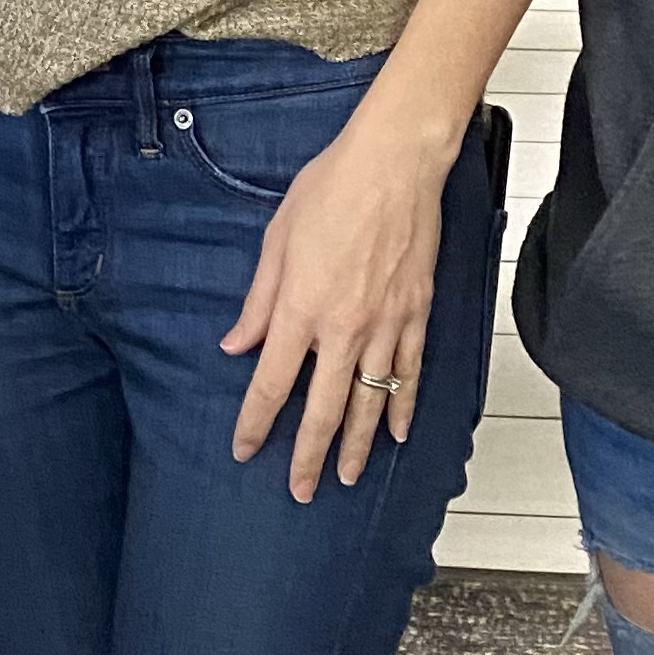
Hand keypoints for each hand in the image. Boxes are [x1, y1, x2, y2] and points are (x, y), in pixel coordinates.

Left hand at [222, 104, 446, 501]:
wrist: (395, 163)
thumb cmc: (331, 189)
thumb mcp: (277, 240)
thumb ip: (258, 301)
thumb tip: (237, 345)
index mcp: (300, 309)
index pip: (272, 383)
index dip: (255, 422)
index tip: (244, 449)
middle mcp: (343, 327)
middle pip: (322, 409)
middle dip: (307, 455)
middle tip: (299, 491)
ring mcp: (385, 324)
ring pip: (370, 400)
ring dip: (357, 445)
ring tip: (345, 477)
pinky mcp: (416, 313)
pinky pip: (410, 372)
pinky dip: (404, 406)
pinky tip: (399, 433)